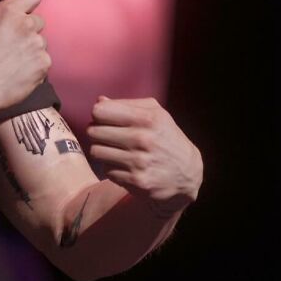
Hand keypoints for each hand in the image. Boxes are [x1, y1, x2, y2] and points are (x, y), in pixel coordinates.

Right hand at [0, 0, 50, 118]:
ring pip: (40, 42)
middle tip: (10, 46)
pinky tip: (17, 73)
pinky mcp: (44, 64)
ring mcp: (37, 45)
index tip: (22, 14)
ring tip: (11, 63)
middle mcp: (26, 25)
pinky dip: (34, 66)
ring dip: (30, 49)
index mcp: (8, 12)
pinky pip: (43, 60)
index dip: (28, 5)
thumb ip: (1, 9)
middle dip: (27, 30)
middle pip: (38, 21)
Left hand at [87, 96, 202, 215]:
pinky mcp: (135, 180)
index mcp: (147, 118)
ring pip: (95, 151)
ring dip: (102, 150)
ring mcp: (139, 161)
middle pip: (93, 131)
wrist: (187, 173)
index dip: (99, 114)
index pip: (100, 111)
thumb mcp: (156, 115)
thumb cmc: (166, 138)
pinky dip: (112, 167)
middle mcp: (142, 139)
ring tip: (114, 150)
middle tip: (107, 136)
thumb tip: (100, 100)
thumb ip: (127, 105)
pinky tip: (124, 165)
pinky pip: (106, 169)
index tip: (106, 119)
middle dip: (97, 132)